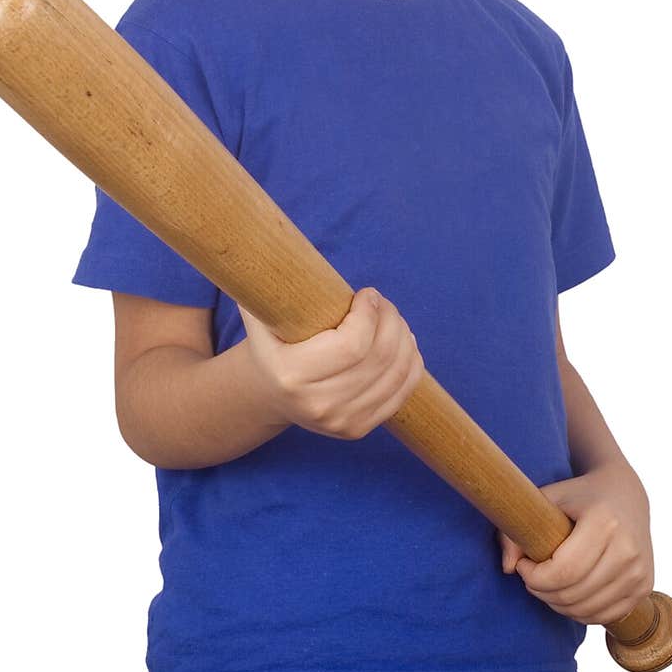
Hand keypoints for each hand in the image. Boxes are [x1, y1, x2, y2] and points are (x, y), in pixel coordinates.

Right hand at [237, 288, 423, 440]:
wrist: (268, 393)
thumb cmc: (270, 340)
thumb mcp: (260, 312)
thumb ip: (268, 281)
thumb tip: (270, 242)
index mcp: (290, 375)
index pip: (351, 345)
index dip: (369, 314)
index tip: (367, 294)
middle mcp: (317, 405)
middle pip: (379, 357)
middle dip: (390, 320)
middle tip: (382, 303)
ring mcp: (340, 423)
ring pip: (396, 373)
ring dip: (404, 338)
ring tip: (393, 319)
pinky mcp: (358, 430)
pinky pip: (403, 392)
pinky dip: (411, 363)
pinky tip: (403, 343)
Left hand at [496, 462, 654, 624]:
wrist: (625, 495)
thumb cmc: (578, 496)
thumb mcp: (545, 500)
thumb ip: (517, 530)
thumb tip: (507, 568)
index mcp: (605, 522)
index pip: (564, 571)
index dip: (535, 577)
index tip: (523, 565)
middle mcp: (628, 549)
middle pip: (574, 593)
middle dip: (542, 591)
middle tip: (531, 577)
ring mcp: (640, 571)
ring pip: (587, 610)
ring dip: (558, 604)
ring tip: (548, 584)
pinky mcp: (645, 588)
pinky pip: (604, 616)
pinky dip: (579, 612)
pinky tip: (568, 593)